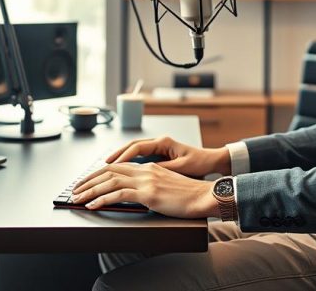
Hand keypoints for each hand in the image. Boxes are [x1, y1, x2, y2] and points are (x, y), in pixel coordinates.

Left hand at [71, 161, 217, 218]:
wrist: (204, 196)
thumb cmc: (188, 196)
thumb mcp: (165, 186)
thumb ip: (149, 186)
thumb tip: (134, 195)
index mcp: (148, 167)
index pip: (116, 166)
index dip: (98, 173)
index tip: (86, 181)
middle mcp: (145, 170)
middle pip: (109, 171)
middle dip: (88, 181)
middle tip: (75, 190)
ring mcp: (146, 181)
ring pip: (110, 181)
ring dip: (90, 190)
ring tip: (77, 198)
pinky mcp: (149, 194)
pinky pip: (118, 194)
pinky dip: (102, 199)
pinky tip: (93, 205)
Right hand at [106, 135, 230, 177]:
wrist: (212, 162)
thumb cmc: (199, 163)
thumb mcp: (181, 167)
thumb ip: (162, 168)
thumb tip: (144, 172)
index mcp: (163, 142)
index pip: (137, 147)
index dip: (123, 156)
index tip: (112, 165)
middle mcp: (159, 142)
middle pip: (132, 146)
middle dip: (117, 155)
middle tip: (104, 165)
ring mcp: (159, 147)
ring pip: (135, 151)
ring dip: (122, 158)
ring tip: (108, 167)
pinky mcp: (160, 155)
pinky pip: (141, 157)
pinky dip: (130, 162)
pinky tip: (122, 170)